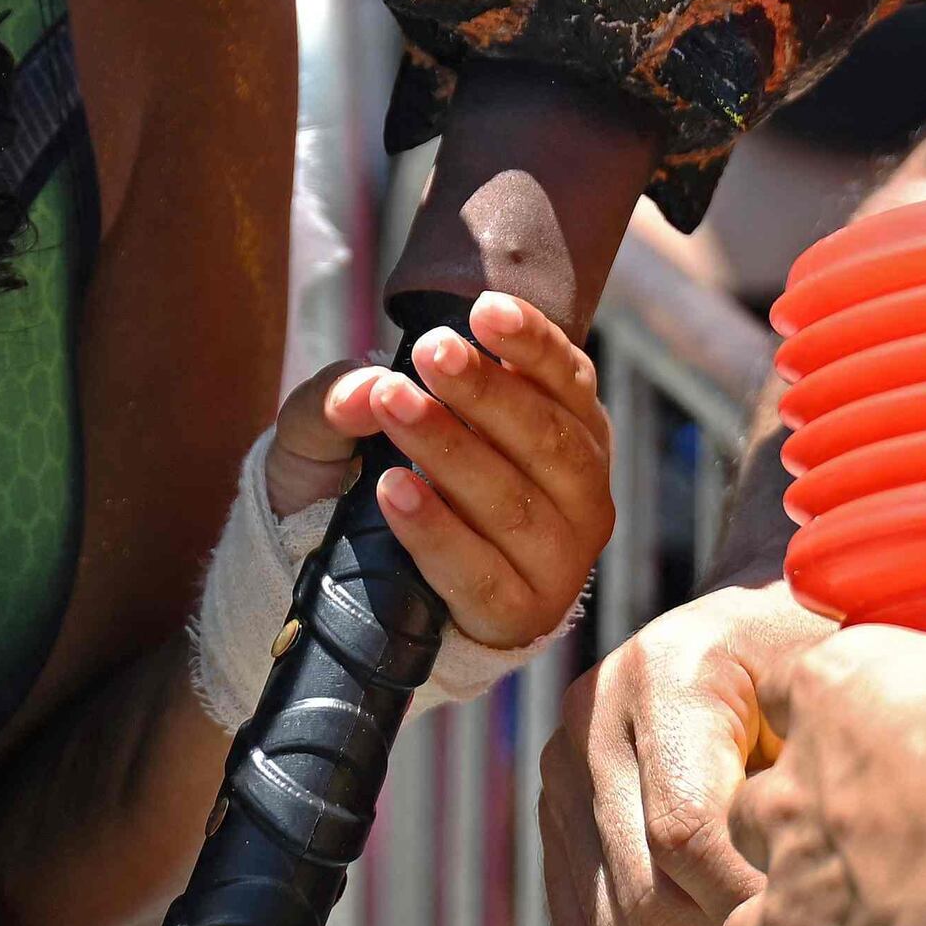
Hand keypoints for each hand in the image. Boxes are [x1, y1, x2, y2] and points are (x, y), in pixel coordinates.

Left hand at [264, 289, 612, 653]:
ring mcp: (559, 559)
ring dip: (452, 450)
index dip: (531, 341)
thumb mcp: (352, 423)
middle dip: (484, 390)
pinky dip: (437, 531)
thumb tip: (358, 388)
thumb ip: (345, 394)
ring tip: (394, 406)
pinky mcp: (520, 614)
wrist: (358, 580)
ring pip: (512, 503)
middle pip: (543, 436)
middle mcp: (581, 491)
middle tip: (430, 352)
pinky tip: (396, 492)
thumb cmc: (381, 476)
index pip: (565, 377)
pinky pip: (481, 573)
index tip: (483, 311)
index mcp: (570, 428)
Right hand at [548, 579, 833, 925]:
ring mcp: (562, 775)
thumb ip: (824, 760)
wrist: (757, 633)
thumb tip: (820, 885)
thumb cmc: (818, 660)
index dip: (751, 901)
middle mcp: (591, 720)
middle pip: (643, 893)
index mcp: (664, 675)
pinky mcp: (558, 824)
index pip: (685, 830)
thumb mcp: (836, 680)